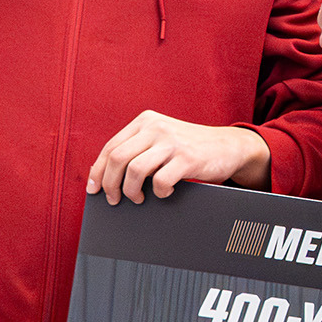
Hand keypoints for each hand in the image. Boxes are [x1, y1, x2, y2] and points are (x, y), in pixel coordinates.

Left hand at [88, 111, 271, 202]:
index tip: (94, 188)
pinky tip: (164, 193)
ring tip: (138, 199)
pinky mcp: (187, 158)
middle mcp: (156, 128)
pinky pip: (160, 181)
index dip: (98, 171)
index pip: (111, 146)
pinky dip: (158, 193)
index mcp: (145, 121)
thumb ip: (137, 148)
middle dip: (110, 184)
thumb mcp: (161, 139)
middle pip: (118, 158)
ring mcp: (172, 142)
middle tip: (114, 199)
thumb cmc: (189, 147)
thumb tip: (105, 176)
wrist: (228, 146)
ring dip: (131, 191)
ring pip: (135, 171)